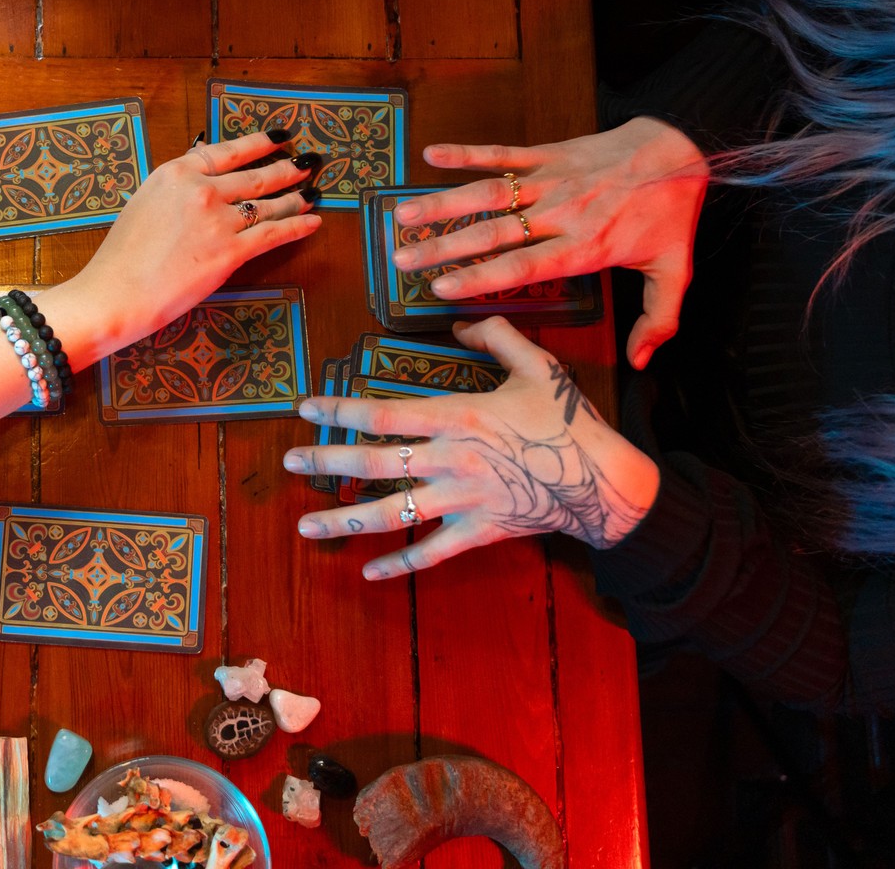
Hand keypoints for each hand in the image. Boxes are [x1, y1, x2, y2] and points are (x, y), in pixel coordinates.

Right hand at [44, 129, 323, 359]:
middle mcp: (201, 189)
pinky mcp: (230, 252)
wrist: (117, 292)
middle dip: (288, 168)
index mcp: (176, 172)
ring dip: (296, 197)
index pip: (229, 151)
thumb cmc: (122, 255)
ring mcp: (218, 220)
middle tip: (310, 162)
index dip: (260, 143)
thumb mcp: (145, 201)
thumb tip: (202, 174)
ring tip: (313, 191)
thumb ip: (177, 186)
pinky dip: (297, 226)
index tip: (281, 137)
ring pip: (268, 204)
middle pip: (256, 175)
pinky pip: (273, 234)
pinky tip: (313, 221)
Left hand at [283, 318, 658, 579]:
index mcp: (459, 417)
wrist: (605, 481)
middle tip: (289, 460)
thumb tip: (459, 322)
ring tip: (305, 524)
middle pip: (374, 463)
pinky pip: (431, 553)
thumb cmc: (569, 421)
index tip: (305, 408)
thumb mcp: (538, 365)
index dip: (341, 410)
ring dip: (344, 519)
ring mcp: (462, 500)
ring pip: (392, 513)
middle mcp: (451, 460)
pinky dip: (399, 565)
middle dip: (326, 461)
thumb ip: (496, 336)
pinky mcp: (478, 532)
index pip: (385, 413)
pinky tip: (368, 572)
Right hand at [396, 116, 708, 368]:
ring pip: (487, 193)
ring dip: (442, 204)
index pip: (522, 266)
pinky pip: (501, 153)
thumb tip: (640, 362)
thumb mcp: (674, 271)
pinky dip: (465, 152)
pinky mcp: (547, 155)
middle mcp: (559, 214)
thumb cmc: (671, 213)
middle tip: (403, 261)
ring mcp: (549, 181)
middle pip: (491, 233)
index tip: (442, 289)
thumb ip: (658, 320)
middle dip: (443, 248)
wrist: (680, 151)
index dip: (479, 277)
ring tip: (403, 216)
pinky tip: (431, 154)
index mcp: (583, 247)